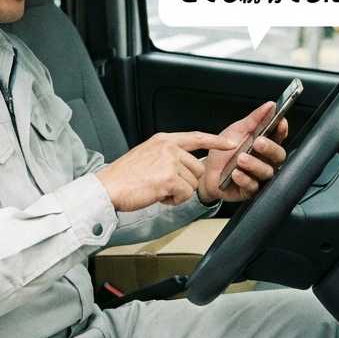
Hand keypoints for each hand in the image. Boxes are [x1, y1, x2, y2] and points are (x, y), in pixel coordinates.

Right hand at [96, 131, 235, 211]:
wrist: (108, 188)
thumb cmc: (123, 176)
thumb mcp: (146, 155)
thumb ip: (167, 155)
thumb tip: (186, 166)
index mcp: (163, 140)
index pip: (196, 137)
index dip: (216, 141)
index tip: (230, 143)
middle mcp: (168, 147)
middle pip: (197, 168)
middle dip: (185, 182)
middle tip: (163, 185)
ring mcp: (170, 161)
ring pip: (192, 183)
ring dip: (178, 192)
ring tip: (158, 190)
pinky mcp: (169, 178)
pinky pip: (185, 195)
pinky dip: (174, 200)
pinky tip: (159, 196)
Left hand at [197, 101, 287, 204]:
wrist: (206, 172)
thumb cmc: (224, 151)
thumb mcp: (237, 130)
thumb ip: (255, 119)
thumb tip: (270, 105)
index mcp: (265, 145)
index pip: (279, 137)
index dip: (281, 130)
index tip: (280, 122)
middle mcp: (266, 161)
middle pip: (278, 156)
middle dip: (269, 148)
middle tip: (258, 142)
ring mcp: (259, 177)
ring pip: (266, 172)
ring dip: (254, 164)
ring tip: (241, 158)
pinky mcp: (249, 190)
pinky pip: (252, 186)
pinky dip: (244, 179)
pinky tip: (236, 173)